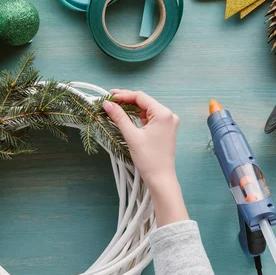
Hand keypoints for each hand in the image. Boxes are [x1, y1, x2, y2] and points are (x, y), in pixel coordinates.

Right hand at [103, 90, 187, 225]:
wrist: (161, 178)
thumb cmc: (148, 158)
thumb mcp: (131, 136)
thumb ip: (119, 117)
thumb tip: (107, 103)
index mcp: (163, 113)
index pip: (141, 97)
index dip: (124, 95)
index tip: (109, 96)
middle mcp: (168, 115)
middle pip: (144, 102)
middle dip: (126, 101)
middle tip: (109, 101)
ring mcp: (168, 123)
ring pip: (146, 110)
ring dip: (131, 109)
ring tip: (114, 108)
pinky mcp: (164, 130)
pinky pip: (149, 119)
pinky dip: (137, 118)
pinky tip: (125, 117)